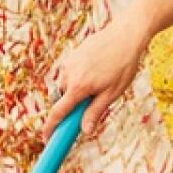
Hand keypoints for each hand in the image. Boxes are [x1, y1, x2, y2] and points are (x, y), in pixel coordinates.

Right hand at [42, 17, 149, 140]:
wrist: (126, 35)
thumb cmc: (123, 65)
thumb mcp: (112, 93)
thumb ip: (95, 112)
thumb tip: (85, 131)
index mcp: (78, 87)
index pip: (57, 113)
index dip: (50, 127)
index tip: (46, 138)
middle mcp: (69, 74)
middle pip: (63, 99)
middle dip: (73, 104)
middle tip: (93, 100)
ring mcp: (69, 62)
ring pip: (66, 85)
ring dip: (76, 89)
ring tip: (100, 81)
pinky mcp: (72, 54)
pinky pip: (70, 72)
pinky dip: (78, 77)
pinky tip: (97, 70)